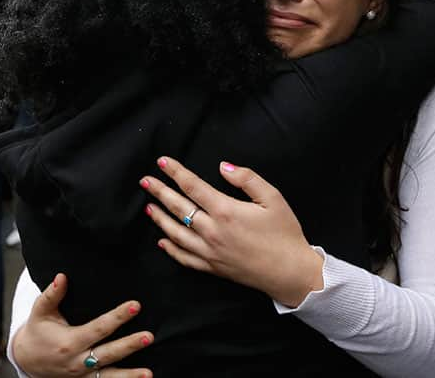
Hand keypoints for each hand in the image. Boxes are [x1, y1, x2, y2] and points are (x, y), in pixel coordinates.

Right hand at [13, 273, 152, 377]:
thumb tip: (62, 276)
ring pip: (109, 376)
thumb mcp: (40, 313)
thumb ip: (51, 295)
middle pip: (108, 353)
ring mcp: (82, 376)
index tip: (135, 305)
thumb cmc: (37, 332)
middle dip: (129, 345)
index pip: (98, 328)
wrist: (26, 360)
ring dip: (129, 375)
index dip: (117, 317)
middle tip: (149, 336)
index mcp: (69, 342)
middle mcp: (77, 361)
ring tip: (148, 373)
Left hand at [142, 156, 324, 307]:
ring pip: (176, 233)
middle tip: (145, 181)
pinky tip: (163, 241)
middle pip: (178, 208)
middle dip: (160, 192)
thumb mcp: (273, 198)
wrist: (289, 272)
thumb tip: (224, 166)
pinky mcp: (212, 267)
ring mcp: (209, 252)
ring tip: (149, 207)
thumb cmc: (284, 233)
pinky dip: (171, 248)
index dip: (175, 172)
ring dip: (160, 218)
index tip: (162, 162)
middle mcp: (212, 231)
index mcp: (226, 211)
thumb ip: (247, 179)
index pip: (193, 186)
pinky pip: (184, 258)